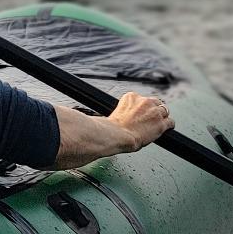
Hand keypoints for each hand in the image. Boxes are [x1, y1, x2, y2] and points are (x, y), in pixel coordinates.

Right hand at [49, 93, 172, 168]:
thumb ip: (89, 117)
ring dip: (160, 119)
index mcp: (129, 96)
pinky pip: (170, 122)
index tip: (133, 117)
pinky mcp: (160, 123)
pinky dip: (167, 128)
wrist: (113, 136)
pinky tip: (162, 133)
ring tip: (154, 128)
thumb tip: (61, 119)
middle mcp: (142, 100)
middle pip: (154, 102)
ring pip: (164, 111)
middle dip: (151, 112)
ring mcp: (153, 111)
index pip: (139, 99)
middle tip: (145, 123)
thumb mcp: (97, 117)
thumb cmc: (103, 130)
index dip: (139, 109)